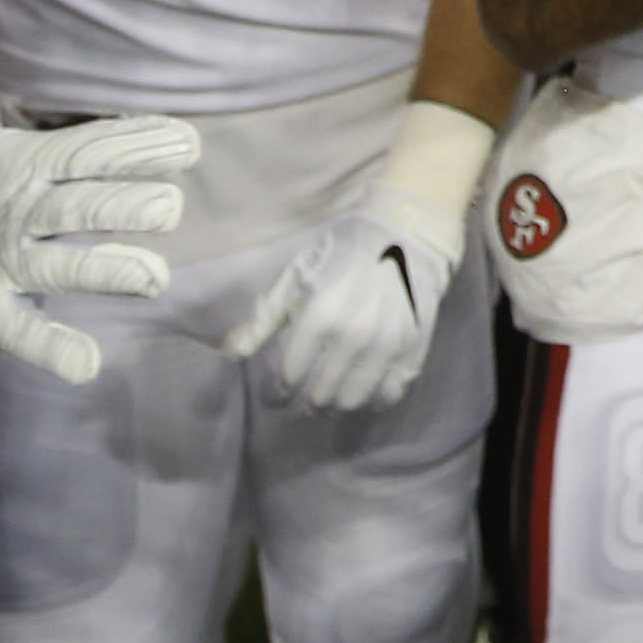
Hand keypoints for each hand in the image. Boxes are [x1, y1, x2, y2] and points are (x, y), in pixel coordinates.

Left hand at [0, 0, 190, 425]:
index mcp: (29, 168)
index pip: (91, 150)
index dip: (135, 145)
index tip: (187, 142)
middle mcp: (32, 217)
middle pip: (88, 205)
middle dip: (125, 203)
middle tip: (168, 204)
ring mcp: (13, 267)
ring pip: (68, 265)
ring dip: (108, 271)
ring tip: (151, 276)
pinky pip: (23, 329)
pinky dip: (55, 346)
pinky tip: (87, 364)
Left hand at [231, 176, 466, 414]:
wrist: (404, 235)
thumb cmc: (341, 253)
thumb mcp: (295, 277)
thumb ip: (264, 318)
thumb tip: (232, 354)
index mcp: (317, 317)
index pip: (288, 378)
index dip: (275, 394)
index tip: (274, 396)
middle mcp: (351, 337)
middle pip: (317, 396)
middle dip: (301, 405)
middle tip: (297, 402)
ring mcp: (385, 346)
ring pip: (351, 401)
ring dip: (333, 407)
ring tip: (326, 400)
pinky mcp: (411, 349)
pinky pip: (389, 394)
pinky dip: (372, 401)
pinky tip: (363, 392)